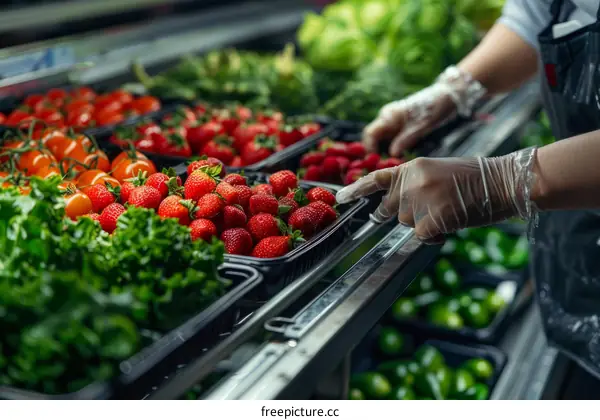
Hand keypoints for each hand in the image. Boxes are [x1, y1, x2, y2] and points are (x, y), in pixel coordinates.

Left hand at [336, 149, 537, 243]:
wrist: (502, 181)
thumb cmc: (474, 178)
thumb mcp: (436, 172)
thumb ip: (412, 185)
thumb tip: (394, 207)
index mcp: (411, 168)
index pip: (376, 179)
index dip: (356, 190)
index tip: (340, 199)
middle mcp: (410, 183)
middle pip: (390, 209)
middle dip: (400, 214)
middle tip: (425, 209)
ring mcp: (420, 201)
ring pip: (407, 224)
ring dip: (424, 224)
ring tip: (449, 211)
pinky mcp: (432, 219)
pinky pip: (421, 236)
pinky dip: (435, 236)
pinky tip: (451, 224)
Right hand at [363, 66, 486, 156]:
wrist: (445, 96)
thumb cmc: (433, 107)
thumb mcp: (421, 125)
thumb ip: (406, 139)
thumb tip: (393, 154)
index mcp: (389, 115)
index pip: (370, 133)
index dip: (369, 149)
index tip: (375, 163)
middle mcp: (386, 119)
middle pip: (372, 139)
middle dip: (374, 154)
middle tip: (382, 169)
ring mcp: (391, 123)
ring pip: (379, 142)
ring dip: (382, 155)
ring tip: (391, 167)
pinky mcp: (398, 128)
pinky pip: (388, 142)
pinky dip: (390, 152)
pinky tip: (398, 161)